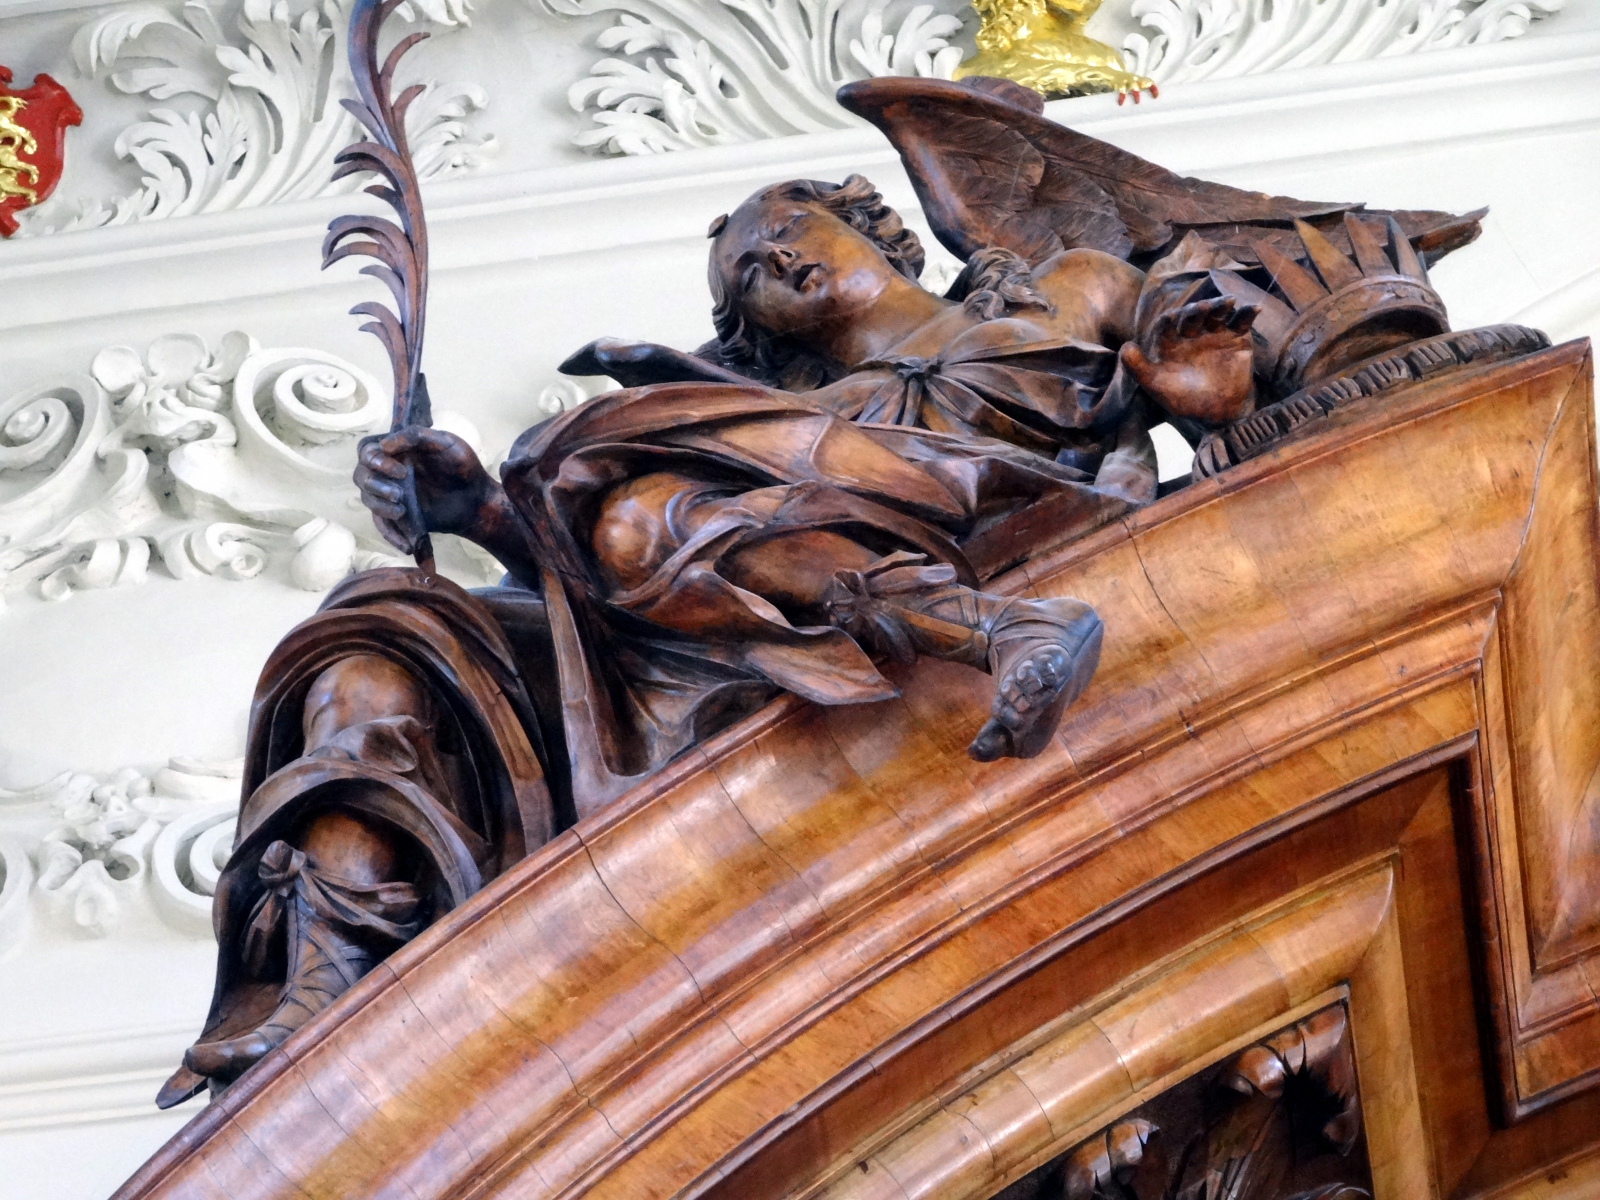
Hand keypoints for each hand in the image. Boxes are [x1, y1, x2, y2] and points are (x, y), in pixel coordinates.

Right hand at [355, 427, 494, 550]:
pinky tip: (405, 545)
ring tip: (401, 511)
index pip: (368, 451)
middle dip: (376, 485)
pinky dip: (390, 535)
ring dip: (380, 506)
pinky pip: (383, 526)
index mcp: (397, 450)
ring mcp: (392, 494)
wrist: (477, 499)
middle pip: (362, 476)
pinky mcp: (398, 515)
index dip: (375, 459)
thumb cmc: (463, 467)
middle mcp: (388, 471)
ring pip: (368, 499)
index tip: (399, 470)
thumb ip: (417, 436)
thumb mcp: (446, 443)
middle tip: (399, 493)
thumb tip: (384, 445)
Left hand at [1120, 295, 1258, 424]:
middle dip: (1197, 310)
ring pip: (1216, 313)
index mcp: (1170, 343)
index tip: (1171, 318)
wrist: (1218, 414)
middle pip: (1192, 315)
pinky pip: (1241, 321)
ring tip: (1228, 302)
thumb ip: (1138, 368)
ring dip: (1221, 305)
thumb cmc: (1184, 400)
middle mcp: (1191, 334)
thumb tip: (1124, 347)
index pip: (1166, 325)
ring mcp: (1215, 333)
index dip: (1168, 321)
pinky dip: (1247, 313)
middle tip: (1203, 307)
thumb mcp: (1157, 386)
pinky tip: (1254, 308)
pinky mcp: (1237, 336)